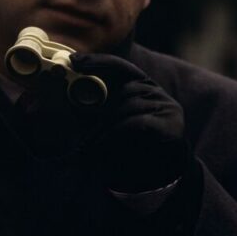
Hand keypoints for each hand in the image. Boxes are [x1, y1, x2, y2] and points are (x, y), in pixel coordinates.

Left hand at [70, 53, 190, 194]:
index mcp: (140, 86)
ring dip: (107, 126)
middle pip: (124, 88)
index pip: (120, 66)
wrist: (154, 174)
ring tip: (94, 143)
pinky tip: (106, 144)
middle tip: (84, 127)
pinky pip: (138, 122)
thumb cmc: (126, 146)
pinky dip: (118, 133)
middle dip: (101, 107)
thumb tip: (65, 92)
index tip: (74, 61)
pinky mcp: (172, 125)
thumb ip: (92, 108)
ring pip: (129, 105)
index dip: (97, 61)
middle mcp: (155, 92)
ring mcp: (166, 107)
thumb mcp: (104, 122)